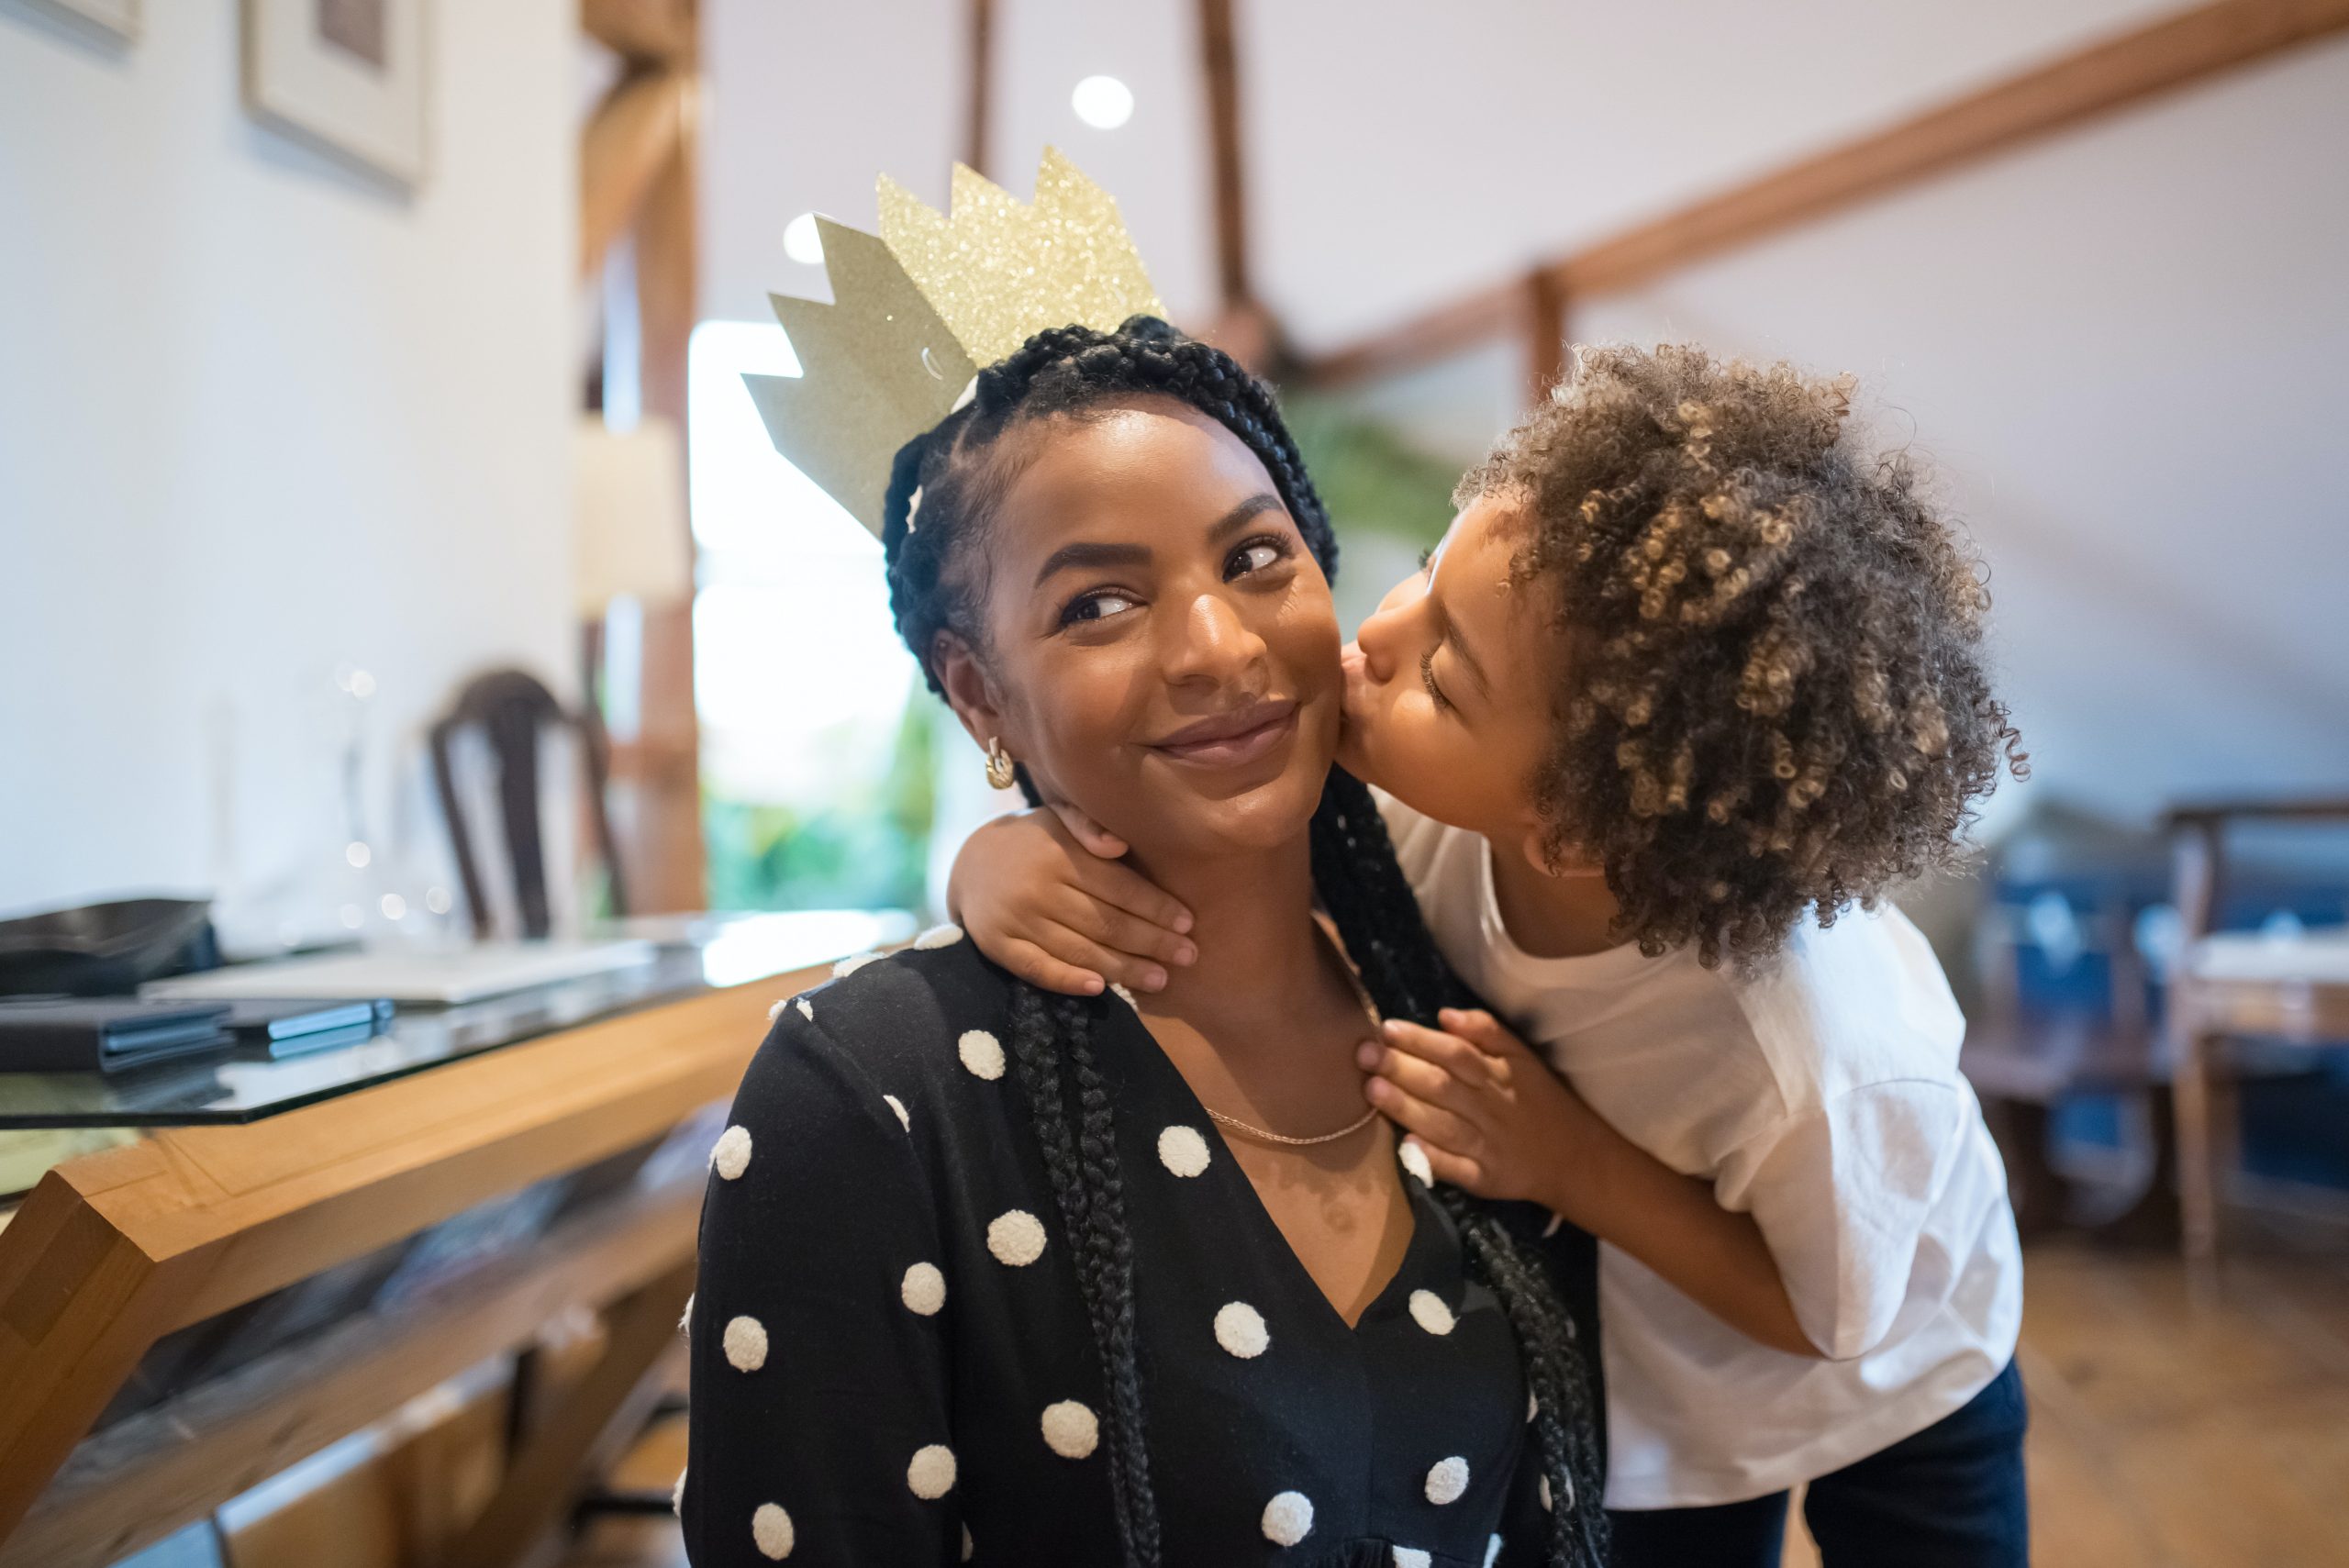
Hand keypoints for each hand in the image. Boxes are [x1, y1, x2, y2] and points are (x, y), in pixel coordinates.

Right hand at [945, 803, 1194, 996]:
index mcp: (1059, 854)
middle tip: (1188, 956)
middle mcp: (1038, 887)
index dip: (1157, 907)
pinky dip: (1069, 981)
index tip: (1187, 923)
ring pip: (1079, 950)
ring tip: (1161, 979)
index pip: (1119, 887)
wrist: (969, 863)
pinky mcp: (998, 946)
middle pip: (1106, 922)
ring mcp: (1016, 920)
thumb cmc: (1033, 842)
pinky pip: (1038, 969)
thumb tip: (1119, 846)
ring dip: (1124, 968)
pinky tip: (1101, 988)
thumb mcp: (1058, 817)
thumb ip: (1089, 824)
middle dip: (1152, 942)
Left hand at [1357, 1008, 1587, 1207]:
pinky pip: (1456, 1169)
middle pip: (1443, 1086)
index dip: (1421, 1041)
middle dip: (1402, 1069)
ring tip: (1373, 1090)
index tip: (1386, 1029)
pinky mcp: (1485, 1178)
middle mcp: (1491, 1109)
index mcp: (1499, 1075)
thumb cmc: (1538, 1100)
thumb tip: (1445, 1014)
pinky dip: (1432, 1158)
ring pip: (1444, 1125)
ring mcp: (1487, 1146)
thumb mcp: (1523, 1057)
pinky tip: (1406, 1146)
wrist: (1574, 1157)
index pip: (1456, 1054)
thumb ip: (1487, 1031)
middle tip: (1365, 1054)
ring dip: (1407, 1108)